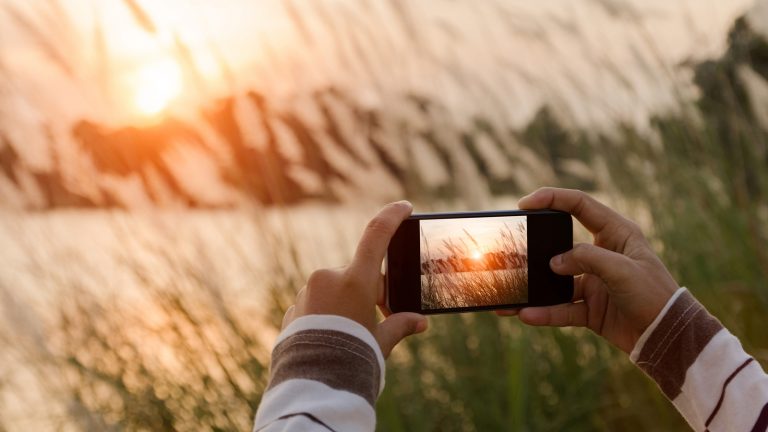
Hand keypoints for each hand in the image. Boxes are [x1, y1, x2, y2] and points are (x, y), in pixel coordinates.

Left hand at [282, 201, 427, 357]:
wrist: (311, 385)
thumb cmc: (351, 359)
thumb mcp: (380, 342)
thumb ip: (398, 326)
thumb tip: (419, 322)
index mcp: (354, 281)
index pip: (376, 235)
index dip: (392, 216)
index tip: (403, 206)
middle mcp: (328, 279)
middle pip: (357, 274)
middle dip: (369, 291)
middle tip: (377, 317)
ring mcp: (307, 292)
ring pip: (334, 290)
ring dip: (345, 304)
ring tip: (350, 336)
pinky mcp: (293, 308)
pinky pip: (316, 305)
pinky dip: (326, 315)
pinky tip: (331, 338)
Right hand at [498, 188, 677, 352]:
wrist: (669, 337)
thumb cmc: (655, 295)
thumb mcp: (623, 270)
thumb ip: (587, 259)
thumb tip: (553, 263)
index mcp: (616, 233)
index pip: (579, 205)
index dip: (552, 198)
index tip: (525, 203)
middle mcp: (602, 254)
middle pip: (560, 244)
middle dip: (535, 248)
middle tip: (512, 248)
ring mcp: (594, 281)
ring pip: (556, 281)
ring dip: (534, 288)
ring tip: (511, 294)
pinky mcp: (590, 307)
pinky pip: (561, 308)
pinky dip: (545, 312)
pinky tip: (527, 315)